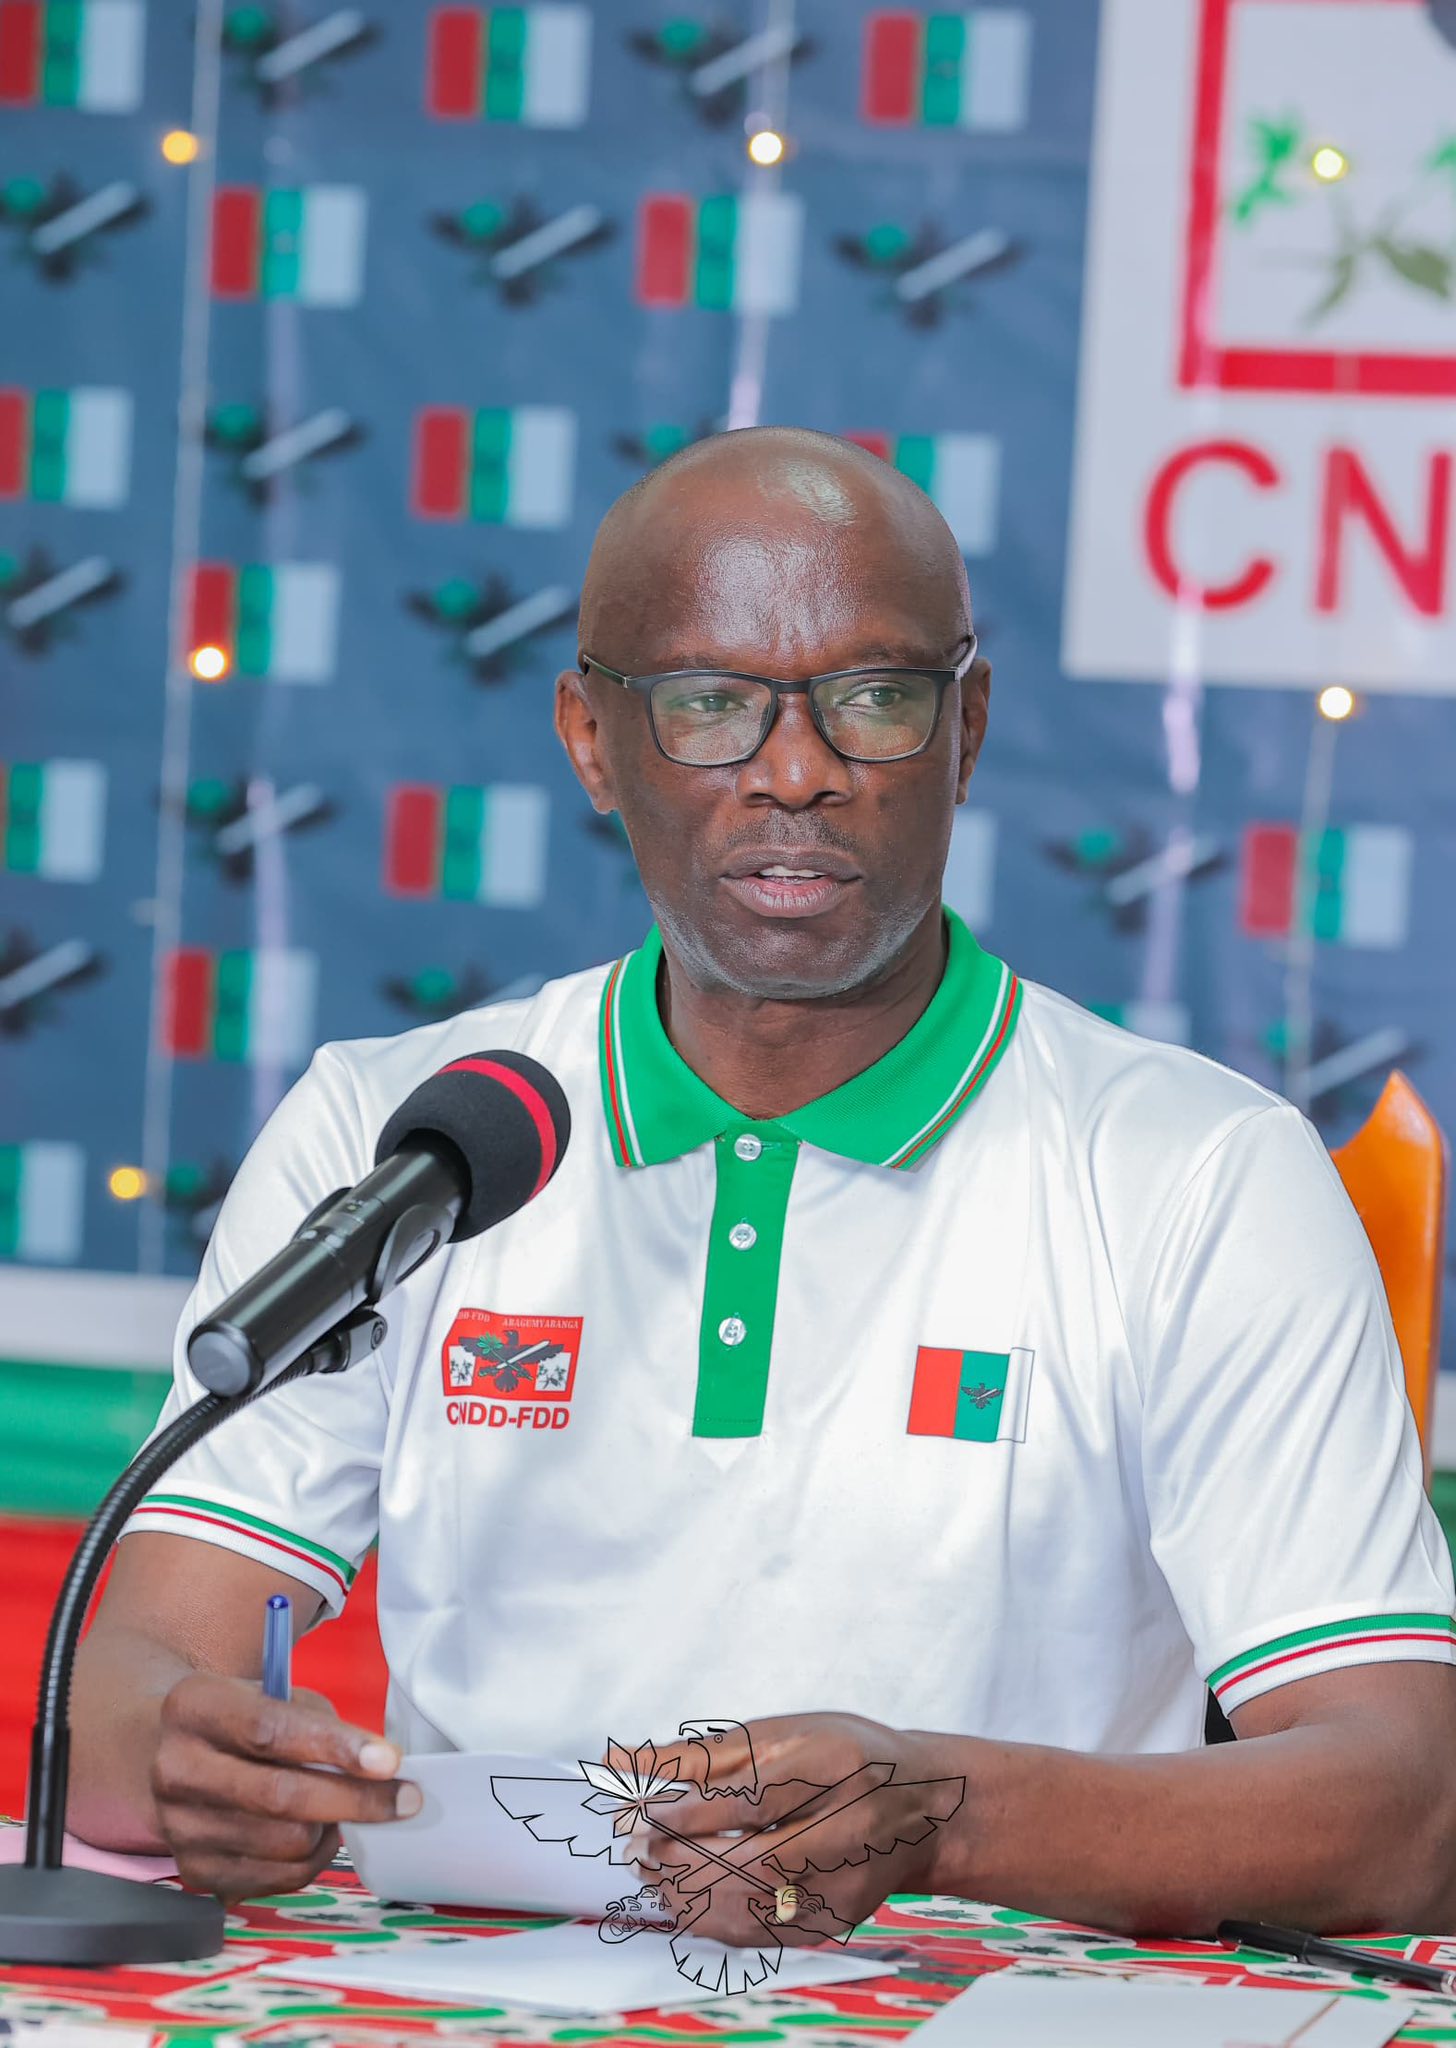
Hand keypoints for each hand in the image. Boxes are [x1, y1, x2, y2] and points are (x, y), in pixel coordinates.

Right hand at [151, 1672, 419, 1900]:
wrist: (168, 1751)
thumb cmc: (242, 1717)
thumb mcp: (272, 1693)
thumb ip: (318, 1723)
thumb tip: (378, 1766)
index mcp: (194, 1707)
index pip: (271, 1731)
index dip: (335, 1747)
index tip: (390, 1759)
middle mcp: (176, 1770)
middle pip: (279, 1797)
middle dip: (355, 1800)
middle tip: (407, 1798)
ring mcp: (178, 1828)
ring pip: (284, 1845)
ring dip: (334, 1830)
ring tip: (349, 1807)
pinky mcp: (192, 1872)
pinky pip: (275, 1879)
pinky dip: (312, 1860)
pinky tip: (319, 1833)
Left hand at [631, 1712, 964, 1948]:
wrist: (921, 1803)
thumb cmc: (844, 1756)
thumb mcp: (779, 1733)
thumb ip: (700, 1755)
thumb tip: (622, 1762)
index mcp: (837, 1765)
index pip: (755, 1799)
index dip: (693, 1814)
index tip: (644, 1816)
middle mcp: (853, 1827)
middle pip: (757, 1860)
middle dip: (685, 1861)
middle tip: (638, 1851)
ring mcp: (851, 1881)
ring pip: (759, 1906)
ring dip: (693, 1896)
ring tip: (653, 1874)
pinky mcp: (840, 1917)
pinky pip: (767, 1933)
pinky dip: (716, 1921)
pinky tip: (686, 1901)